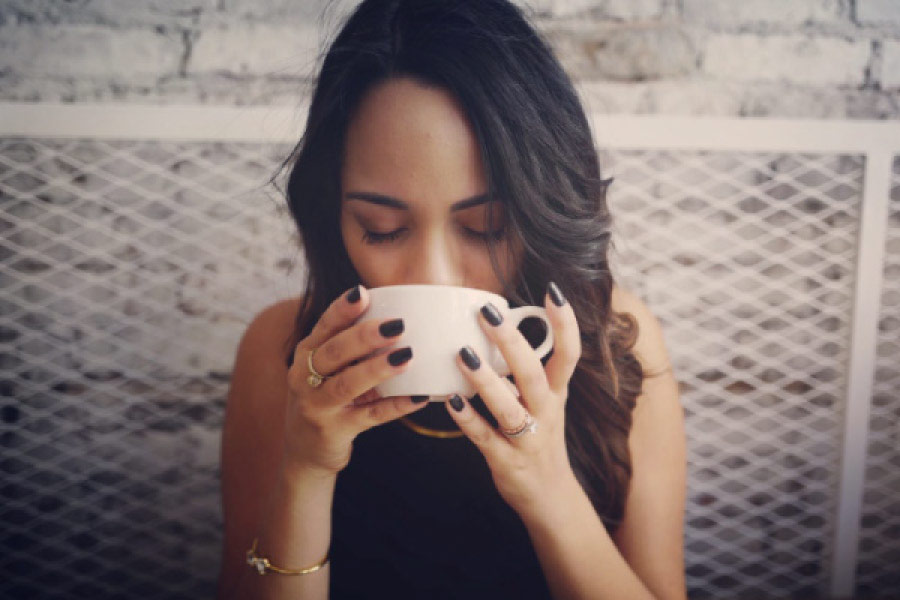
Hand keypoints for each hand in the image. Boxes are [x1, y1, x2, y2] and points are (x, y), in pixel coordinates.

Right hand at [283, 285, 426, 475]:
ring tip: (407, 356)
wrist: (305, 450)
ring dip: (378, 369)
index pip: (323, 326)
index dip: (342, 309)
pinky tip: (419, 396)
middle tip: (397, 324)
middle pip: (334, 352)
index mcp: (306, 354)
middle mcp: (305, 377)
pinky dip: (396, 406)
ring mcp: (318, 406)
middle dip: (365, 336)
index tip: (363, 293)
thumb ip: (350, 346)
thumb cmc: (325, 397)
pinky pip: (371, 417)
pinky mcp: (335, 431)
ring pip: (348, 384)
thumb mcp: (327, 369)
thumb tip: (398, 316)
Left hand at [445, 282, 581, 520]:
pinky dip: (467, 419)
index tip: (552, 292)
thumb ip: (528, 371)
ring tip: (463, 355)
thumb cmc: (540, 438)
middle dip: (512, 343)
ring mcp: (528, 440)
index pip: (570, 354)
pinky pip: (485, 438)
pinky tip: (450, 401)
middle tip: (488, 313)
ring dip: (486, 381)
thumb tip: (502, 327)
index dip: (565, 324)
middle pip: (534, 374)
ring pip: (509, 407)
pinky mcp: (507, 462)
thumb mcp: (546, 402)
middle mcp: (547, 413)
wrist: (550, 498)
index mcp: (557, 394)